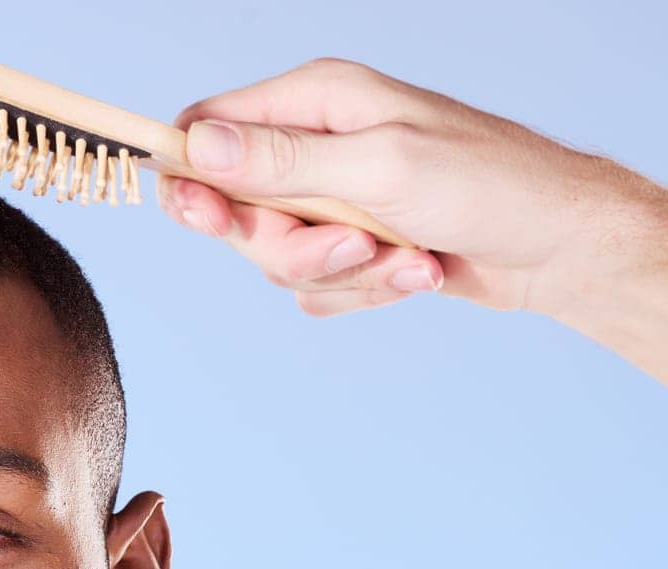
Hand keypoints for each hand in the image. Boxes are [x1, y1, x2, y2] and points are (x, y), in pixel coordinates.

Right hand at [156, 59, 667, 373]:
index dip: (190, 175)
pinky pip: (314, 289)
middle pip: (235, 213)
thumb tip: (199, 145)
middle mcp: (314, 146)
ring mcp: (329, 200)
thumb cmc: (487, 185)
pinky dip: (364, 289)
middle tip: (352, 241)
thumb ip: (282, 162)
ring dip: (342, 272)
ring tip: (404, 254)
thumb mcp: (377, 167)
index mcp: (314, 102)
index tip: (202, 215)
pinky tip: (415, 268)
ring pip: (275, 260)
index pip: (208, 129)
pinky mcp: (347, 246)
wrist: (553, 245)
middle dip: (291, 245)